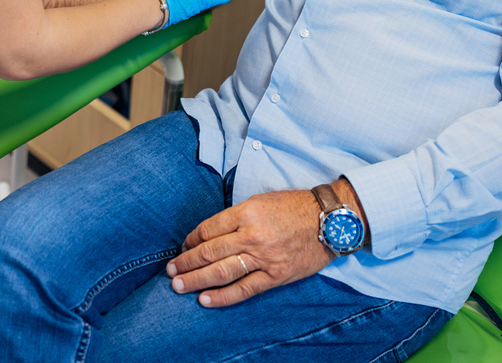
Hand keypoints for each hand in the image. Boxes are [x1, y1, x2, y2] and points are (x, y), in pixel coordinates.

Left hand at [165, 189, 332, 307]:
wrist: (330, 221)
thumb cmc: (294, 207)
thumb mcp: (260, 201)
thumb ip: (236, 216)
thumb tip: (210, 232)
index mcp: (245, 213)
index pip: (208, 229)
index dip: (191, 240)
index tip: (182, 247)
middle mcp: (251, 236)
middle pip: (209, 252)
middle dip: (186, 262)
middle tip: (171, 270)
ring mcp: (263, 258)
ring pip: (222, 271)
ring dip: (196, 280)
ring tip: (179, 285)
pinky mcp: (276, 275)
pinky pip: (245, 289)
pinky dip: (223, 296)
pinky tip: (205, 300)